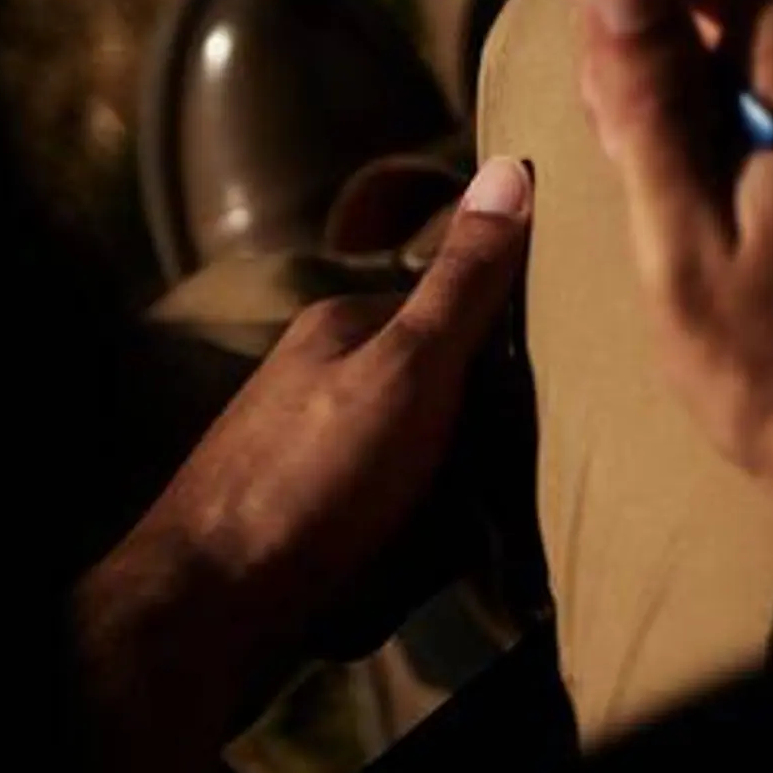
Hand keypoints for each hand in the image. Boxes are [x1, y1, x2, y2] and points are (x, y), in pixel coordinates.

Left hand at [74, 159, 531, 772]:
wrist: (209, 608)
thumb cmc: (316, 475)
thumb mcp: (412, 365)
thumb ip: (467, 279)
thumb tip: (515, 164)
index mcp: (343, 322)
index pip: (456, 306)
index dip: (512, 341)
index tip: (563, 379)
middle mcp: (319, 373)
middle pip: (436, 377)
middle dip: (483, 415)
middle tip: (536, 454)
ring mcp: (308, 444)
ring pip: (415, 442)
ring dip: (454, 474)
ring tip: (498, 509)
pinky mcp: (304, 511)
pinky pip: (388, 496)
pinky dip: (421, 515)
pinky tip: (441, 545)